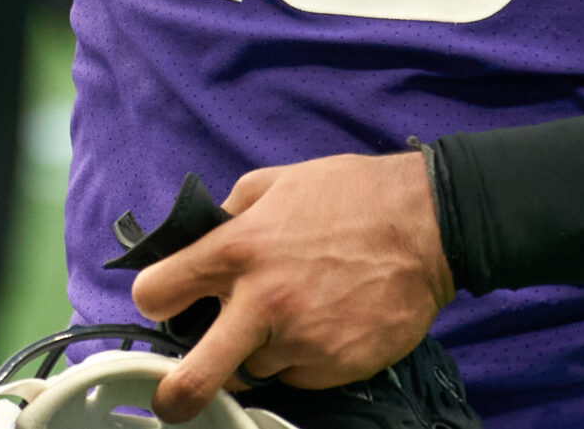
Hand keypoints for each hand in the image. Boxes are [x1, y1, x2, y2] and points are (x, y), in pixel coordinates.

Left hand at [128, 152, 451, 423]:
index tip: (164, 303)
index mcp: (238, 249)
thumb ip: (229, 214)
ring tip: (290, 313)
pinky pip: (296, 375)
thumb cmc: (350, 195)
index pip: (158, 291)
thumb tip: (199, 240)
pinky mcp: (333, 367)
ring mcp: (299, 341)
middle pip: (194, 374)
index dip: (156, 298)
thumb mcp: (274, 183)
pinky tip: (322, 322)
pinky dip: (300, 358)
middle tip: (170, 400)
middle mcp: (262, 302)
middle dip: (174, 392)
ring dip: (259, 351)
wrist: (427, 226)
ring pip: (252, 370)